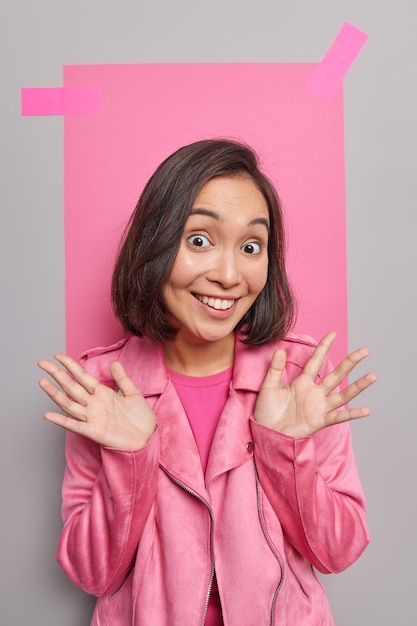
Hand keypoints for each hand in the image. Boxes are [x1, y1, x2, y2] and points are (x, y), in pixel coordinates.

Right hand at [38, 355, 155, 449]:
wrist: (147, 438)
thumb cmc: (140, 419)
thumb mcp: (133, 394)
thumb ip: (122, 379)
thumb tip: (114, 362)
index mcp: (102, 393)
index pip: (81, 376)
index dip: (70, 365)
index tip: (58, 356)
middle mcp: (93, 404)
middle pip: (71, 386)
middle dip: (56, 374)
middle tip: (42, 363)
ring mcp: (91, 417)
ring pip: (68, 403)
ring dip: (54, 393)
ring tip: (42, 382)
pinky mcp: (93, 431)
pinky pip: (74, 425)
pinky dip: (61, 420)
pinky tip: (48, 415)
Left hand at [254, 332, 376, 437]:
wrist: (266, 433)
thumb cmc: (266, 412)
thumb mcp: (269, 386)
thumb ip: (275, 369)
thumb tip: (279, 349)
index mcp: (302, 382)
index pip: (316, 361)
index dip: (324, 347)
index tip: (332, 333)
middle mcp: (314, 393)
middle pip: (337, 374)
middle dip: (350, 362)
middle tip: (365, 351)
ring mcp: (319, 407)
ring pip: (343, 394)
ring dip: (358, 386)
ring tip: (373, 376)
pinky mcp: (320, 421)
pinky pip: (339, 417)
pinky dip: (352, 414)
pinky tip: (366, 410)